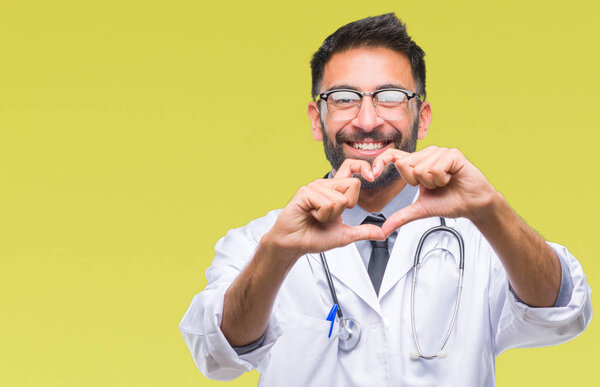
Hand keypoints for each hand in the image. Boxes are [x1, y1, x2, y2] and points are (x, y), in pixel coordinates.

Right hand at [264, 159, 384, 259]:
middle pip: (353, 185)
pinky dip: (321, 215)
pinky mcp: (305, 192)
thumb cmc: (313, 237)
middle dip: (346, 208)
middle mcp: (325, 185)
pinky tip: (311, 215)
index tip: (372, 177)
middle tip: (329, 216)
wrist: (294, 244)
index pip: (350, 167)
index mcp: (334, 190)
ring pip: (340, 199)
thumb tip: (381, 234)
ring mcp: (314, 187)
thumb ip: (363, 232)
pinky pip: (326, 203)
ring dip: (331, 216)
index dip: (363, 167)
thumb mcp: (345, 235)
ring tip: (317, 217)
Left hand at [371, 146, 498, 236]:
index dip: (380, 161)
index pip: (393, 156)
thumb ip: (401, 217)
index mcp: (417, 163)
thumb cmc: (450, 202)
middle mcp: (426, 154)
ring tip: (444, 183)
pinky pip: (435, 168)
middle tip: (433, 186)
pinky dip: (442, 179)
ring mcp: (439, 152)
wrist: (473, 205)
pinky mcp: (452, 154)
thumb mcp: (420, 210)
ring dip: (432, 183)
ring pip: (421, 168)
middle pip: (405, 165)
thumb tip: (383, 230)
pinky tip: (451, 178)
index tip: (372, 174)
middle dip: (418, 183)